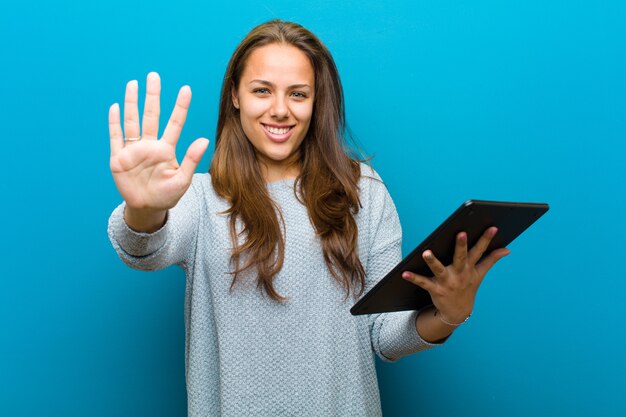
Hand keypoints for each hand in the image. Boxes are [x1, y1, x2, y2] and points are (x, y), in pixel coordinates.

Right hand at [108, 72, 208, 210]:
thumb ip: (191, 159)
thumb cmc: (167, 195)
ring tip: (133, 84)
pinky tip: (116, 107)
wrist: (147, 208)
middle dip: (152, 96)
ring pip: (132, 121)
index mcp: (166, 149)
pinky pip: (116, 137)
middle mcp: (150, 145)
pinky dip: (115, 122)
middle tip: (154, 76)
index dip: (180, 106)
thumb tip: (204, 139)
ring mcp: (134, 150)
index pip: (175, 123)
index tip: (186, 89)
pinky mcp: (119, 158)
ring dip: (132, 102)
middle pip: (151, 115)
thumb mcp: (182, 180)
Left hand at [402, 227, 509, 323]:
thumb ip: (491, 260)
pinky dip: (413, 278)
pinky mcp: (435, 289)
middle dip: (461, 245)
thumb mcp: (480, 274)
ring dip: (432, 261)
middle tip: (461, 233)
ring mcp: (447, 282)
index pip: (480, 251)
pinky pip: (423, 282)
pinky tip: (404, 273)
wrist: (457, 312)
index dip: (486, 239)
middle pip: (461, 257)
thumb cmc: (467, 287)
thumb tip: (507, 249)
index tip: (493, 227)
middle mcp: (459, 273)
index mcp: (470, 267)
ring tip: (426, 252)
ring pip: (439, 269)